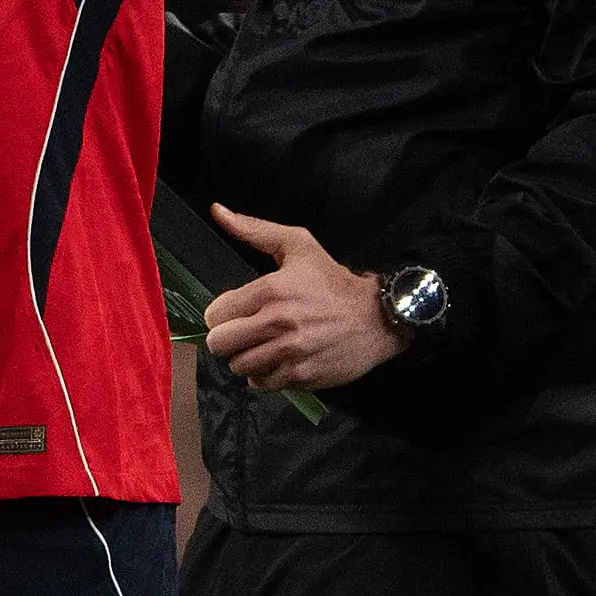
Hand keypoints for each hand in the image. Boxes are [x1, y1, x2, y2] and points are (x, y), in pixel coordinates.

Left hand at [200, 205, 407, 391]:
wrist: (380, 316)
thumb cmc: (335, 282)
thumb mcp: (298, 246)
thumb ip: (253, 230)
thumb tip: (218, 212)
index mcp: (271, 290)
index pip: (215, 314)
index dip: (222, 314)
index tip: (236, 313)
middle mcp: (278, 322)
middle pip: (219, 344)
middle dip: (228, 338)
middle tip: (244, 332)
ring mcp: (290, 352)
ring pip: (238, 366)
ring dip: (246, 357)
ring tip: (263, 346)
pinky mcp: (302, 375)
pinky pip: (262, 383)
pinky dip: (265, 375)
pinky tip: (278, 360)